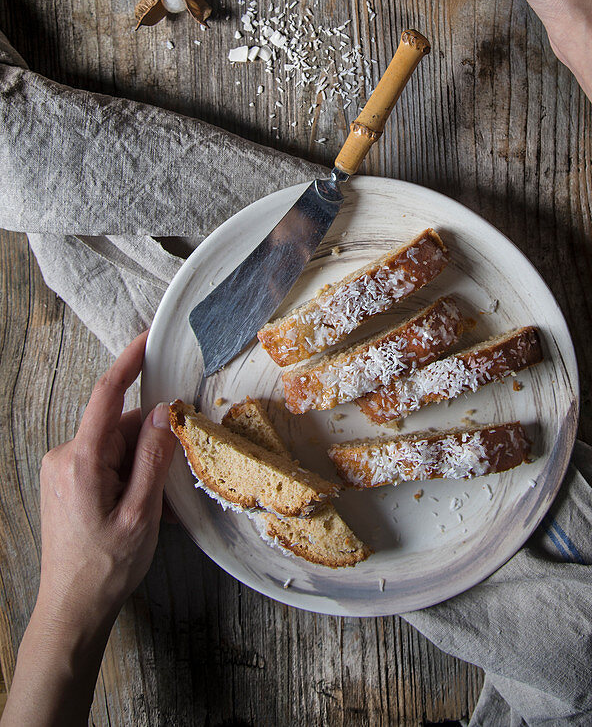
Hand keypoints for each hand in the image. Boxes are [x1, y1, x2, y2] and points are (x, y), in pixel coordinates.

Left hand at [4, 332, 175, 726]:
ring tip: (153, 506)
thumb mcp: (142, 514)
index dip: (128, 362)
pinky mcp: (66, 482)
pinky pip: (105, 461)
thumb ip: (154, 459)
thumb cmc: (105, 568)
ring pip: (115, 445)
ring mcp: (62, 470)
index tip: (146, 338)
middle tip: (172, 475)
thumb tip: (165, 412)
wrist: (71, 610)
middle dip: (150, 442)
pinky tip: (139, 507)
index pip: (106, 396)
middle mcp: (65, 457)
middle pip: (120, 426)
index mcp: (81, 460)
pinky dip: (128, 475)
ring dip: (140, 464)